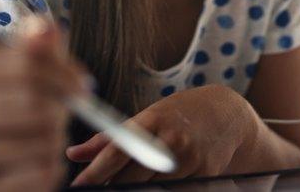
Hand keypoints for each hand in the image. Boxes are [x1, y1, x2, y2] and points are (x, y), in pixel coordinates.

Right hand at [0, 22, 92, 190]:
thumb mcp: (16, 68)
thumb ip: (35, 47)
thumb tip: (46, 30)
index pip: (23, 66)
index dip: (61, 75)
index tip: (80, 84)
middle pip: (29, 105)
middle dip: (59, 109)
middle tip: (66, 112)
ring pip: (30, 144)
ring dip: (53, 141)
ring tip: (52, 137)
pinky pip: (27, 181)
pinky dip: (46, 171)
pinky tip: (45, 163)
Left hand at [66, 84, 257, 185]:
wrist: (226, 114)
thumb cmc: (178, 114)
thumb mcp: (145, 117)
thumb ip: (109, 138)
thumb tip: (73, 154)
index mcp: (150, 121)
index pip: (117, 150)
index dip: (95, 172)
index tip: (78, 185)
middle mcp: (170, 139)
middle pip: (131, 176)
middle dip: (113, 185)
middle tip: (99, 187)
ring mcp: (188, 158)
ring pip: (151, 186)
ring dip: (137, 188)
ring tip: (129, 183)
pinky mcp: (203, 173)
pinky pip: (173, 189)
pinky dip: (161, 188)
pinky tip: (157, 182)